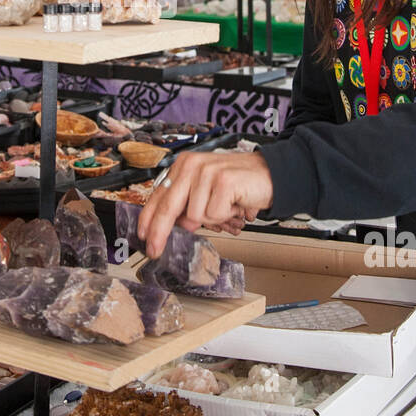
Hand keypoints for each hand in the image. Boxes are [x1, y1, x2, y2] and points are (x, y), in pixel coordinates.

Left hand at [137, 151, 273, 258]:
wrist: (271, 174)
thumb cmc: (238, 185)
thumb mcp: (205, 191)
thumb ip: (185, 205)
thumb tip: (167, 227)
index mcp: (183, 166)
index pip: (159, 195)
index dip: (148, 219)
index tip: (143, 238)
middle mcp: (192, 165)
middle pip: (168, 207)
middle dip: (160, 233)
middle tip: (154, 251)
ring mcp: (207, 172)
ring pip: (194, 216)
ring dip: (212, 218)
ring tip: (225, 206)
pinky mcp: (223, 181)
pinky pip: (214, 214)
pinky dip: (226, 215)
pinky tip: (234, 204)